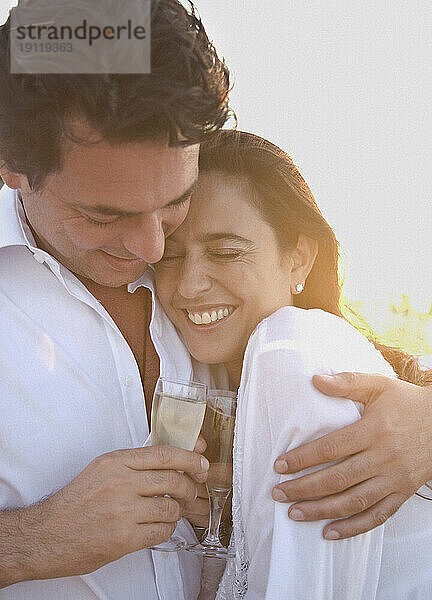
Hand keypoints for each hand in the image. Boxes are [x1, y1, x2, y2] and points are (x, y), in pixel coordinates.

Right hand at [13, 446, 208, 582]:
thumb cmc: (75, 503)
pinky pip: (162, 531)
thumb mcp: (102, 470)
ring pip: (171, 508)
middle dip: (190, 486)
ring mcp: (123, 510)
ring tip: (167, 513)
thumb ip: (134, 464)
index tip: (201, 462)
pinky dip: (165, 531)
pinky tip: (156, 528)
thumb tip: (173, 460)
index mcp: (116, 462)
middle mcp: (121, 482)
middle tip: (192, 491)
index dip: (190, 457)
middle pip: (173, 479)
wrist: (46, 535)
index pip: (164, 454)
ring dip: (175, 512)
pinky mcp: (124, 537)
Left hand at [272, 373, 431, 539]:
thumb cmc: (407, 402)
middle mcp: (383, 458)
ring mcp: (394, 479)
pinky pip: (377, 516)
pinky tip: (330, 532)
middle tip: (278, 493)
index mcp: (373, 430)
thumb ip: (347, 383)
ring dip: (321, 510)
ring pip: (353, 501)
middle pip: (337, 478)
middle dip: (304, 488)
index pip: (331, 448)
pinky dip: (353, 527)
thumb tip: (315, 380)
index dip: (303, 458)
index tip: (280, 466)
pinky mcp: (402, 493)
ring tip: (295, 513)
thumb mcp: (378, 385)